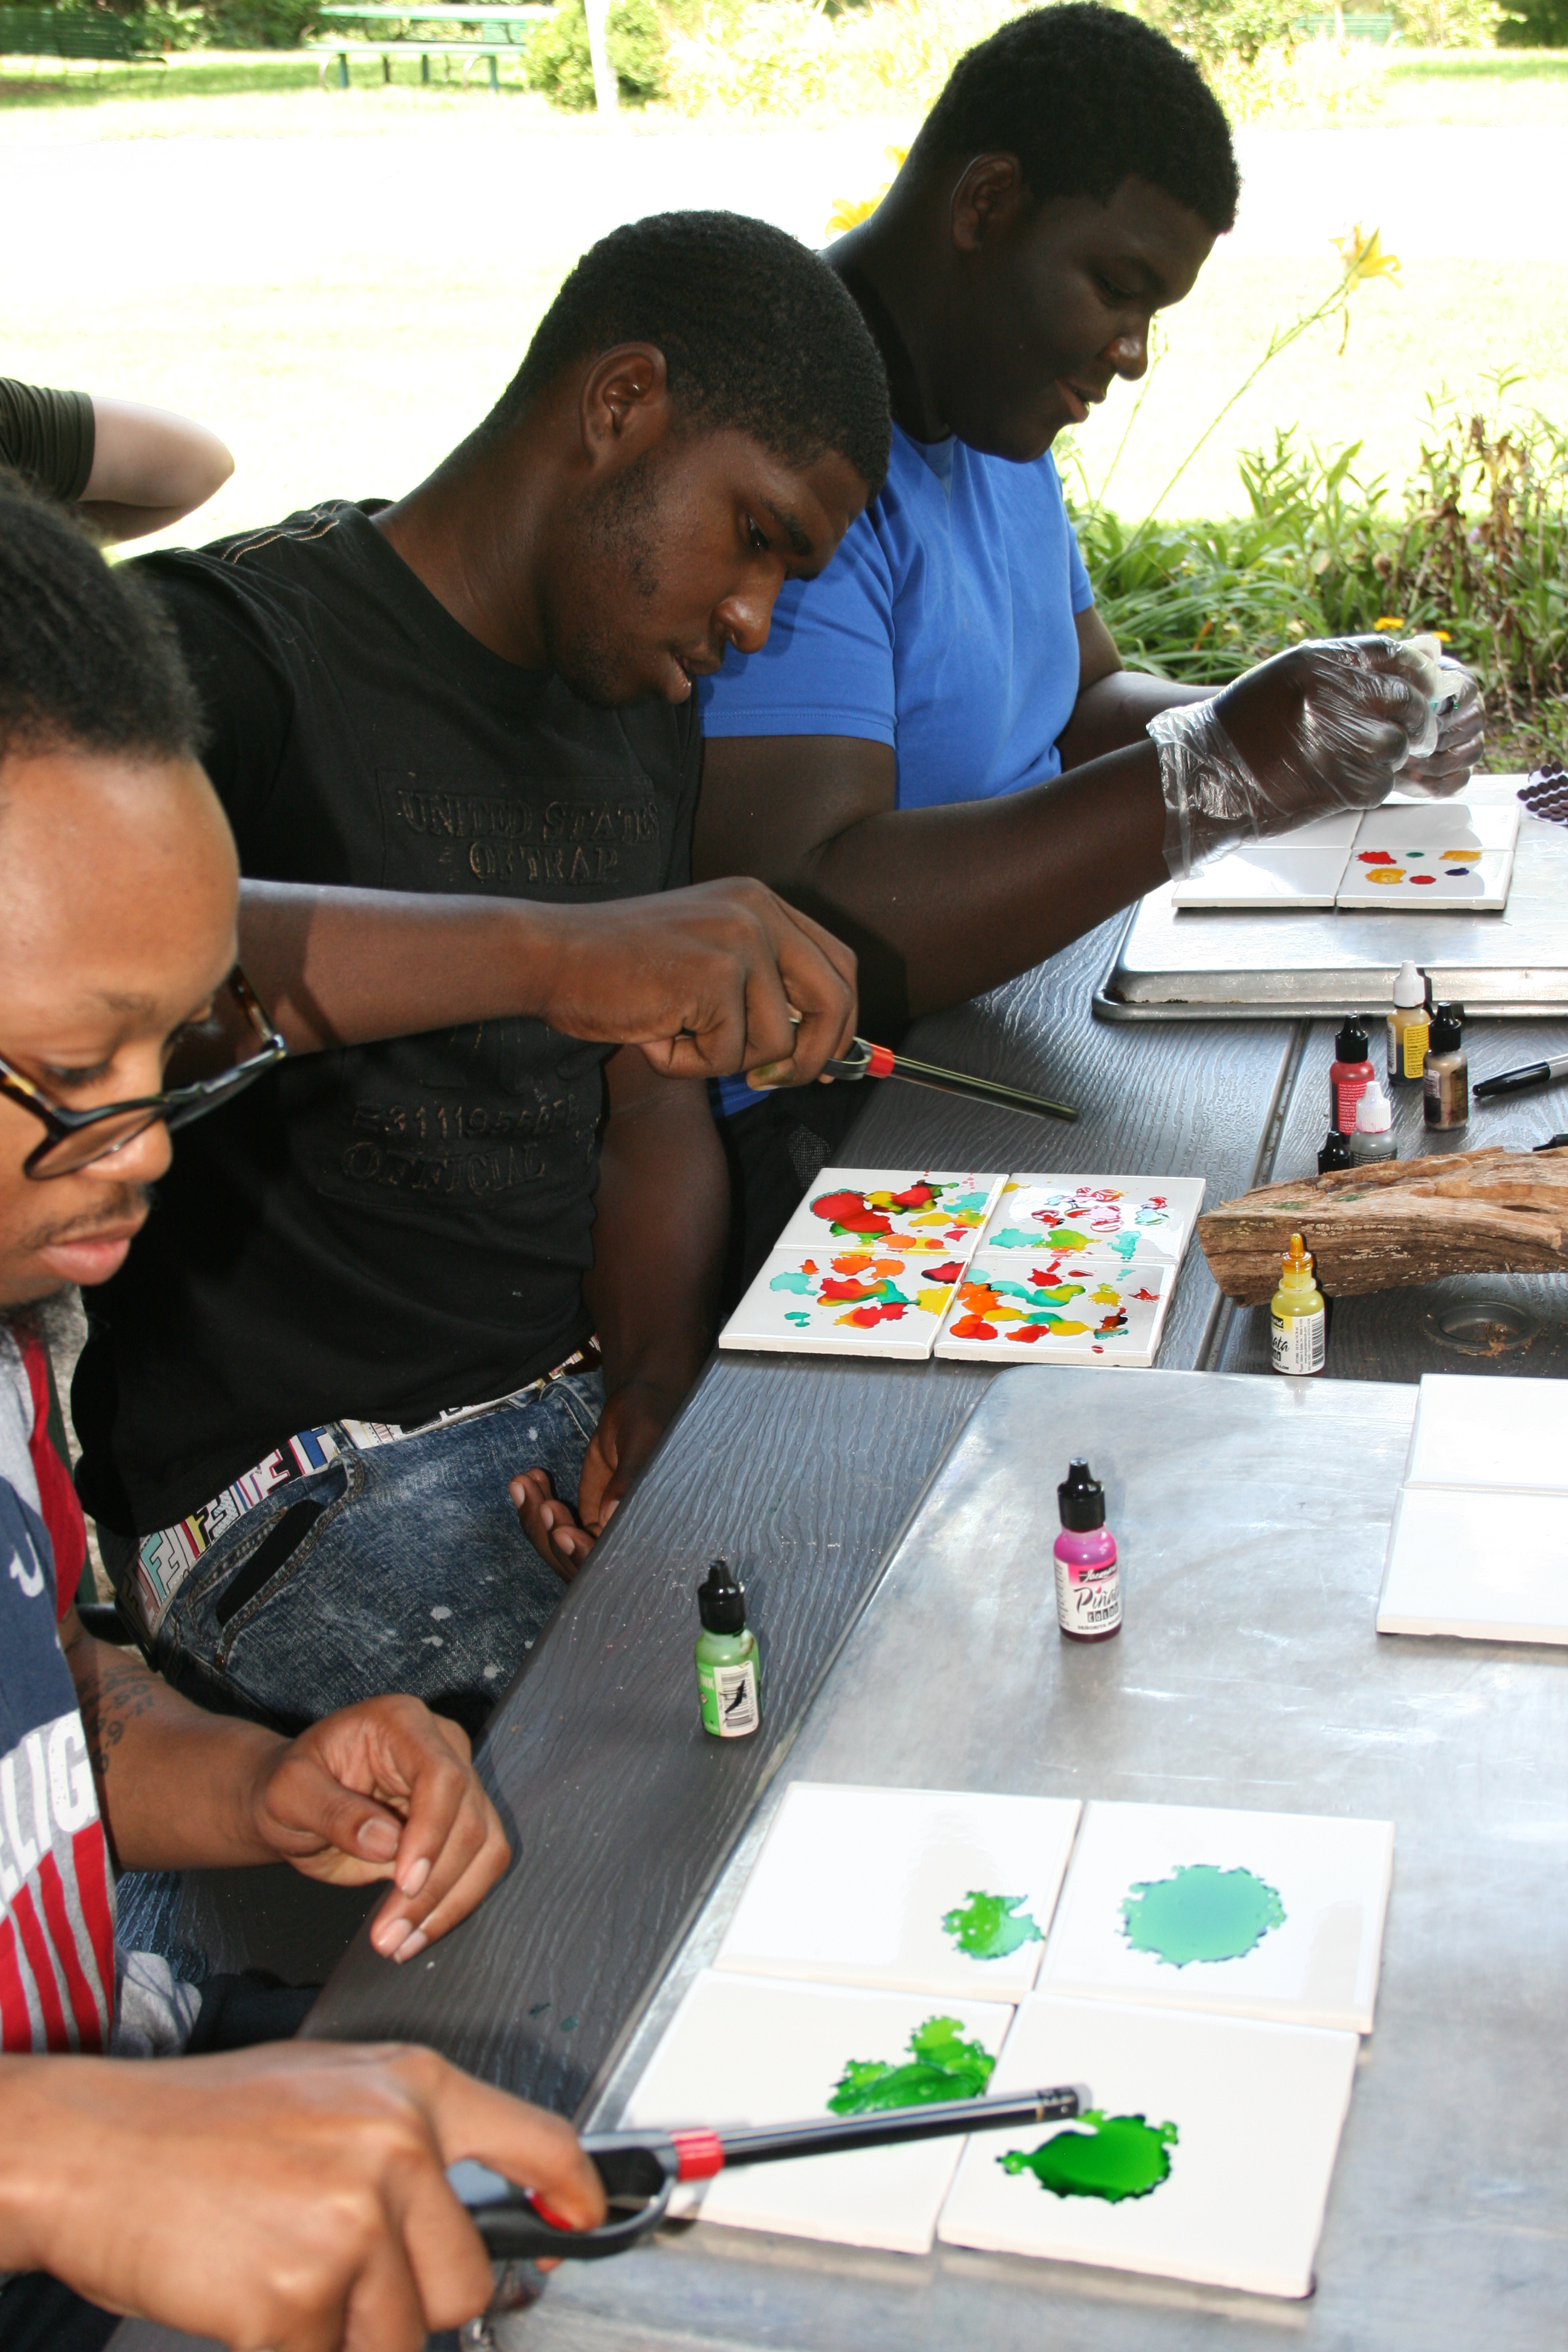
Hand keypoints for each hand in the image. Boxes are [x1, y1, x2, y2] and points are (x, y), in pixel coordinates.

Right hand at [6, 2040, 603, 2351]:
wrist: (100, 2146)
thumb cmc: (206, 2122)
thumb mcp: (333, 2089)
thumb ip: (412, 2138)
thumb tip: (490, 2202)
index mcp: (411, 2088)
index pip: (536, 2141)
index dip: (576, 2191)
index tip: (588, 2217)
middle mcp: (396, 2145)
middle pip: (465, 2280)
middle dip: (410, 2299)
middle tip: (339, 2270)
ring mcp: (350, 2221)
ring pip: (400, 2335)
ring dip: (345, 2328)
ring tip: (282, 2265)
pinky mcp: (298, 2296)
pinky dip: (290, 2348)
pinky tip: (250, 2293)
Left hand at [245, 1697, 509, 1963]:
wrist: (297, 1802)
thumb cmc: (289, 1787)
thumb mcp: (289, 1794)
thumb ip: (333, 1811)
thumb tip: (387, 1843)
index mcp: (401, 1723)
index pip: (441, 1774)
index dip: (431, 1831)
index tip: (404, 1884)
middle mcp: (442, 1746)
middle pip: (469, 1818)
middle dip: (433, 1886)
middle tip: (388, 1937)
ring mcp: (459, 1784)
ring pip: (485, 1847)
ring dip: (448, 1904)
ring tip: (399, 1944)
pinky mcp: (462, 1822)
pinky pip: (478, 1867)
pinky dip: (452, 1907)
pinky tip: (414, 1935)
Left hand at [509, 1378, 671, 1577]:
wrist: (637, 1406)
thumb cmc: (650, 1420)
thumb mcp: (642, 1444)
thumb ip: (628, 1480)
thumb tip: (610, 1514)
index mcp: (649, 1533)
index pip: (613, 1561)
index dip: (584, 1555)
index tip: (563, 1534)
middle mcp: (624, 1541)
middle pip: (577, 1562)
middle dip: (551, 1535)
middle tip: (542, 1503)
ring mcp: (601, 1534)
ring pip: (559, 1544)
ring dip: (536, 1518)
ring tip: (525, 1482)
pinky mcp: (585, 1520)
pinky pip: (552, 1523)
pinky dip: (535, 1503)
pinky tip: (529, 1478)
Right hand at [539, 878, 856, 1085]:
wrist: (550, 956)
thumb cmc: (618, 970)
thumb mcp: (704, 966)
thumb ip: (759, 995)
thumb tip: (819, 1058)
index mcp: (759, 901)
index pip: (838, 964)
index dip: (841, 1022)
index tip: (824, 1063)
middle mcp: (758, 911)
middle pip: (835, 998)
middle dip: (814, 1057)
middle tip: (769, 1081)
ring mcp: (740, 938)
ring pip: (778, 1040)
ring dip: (724, 1060)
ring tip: (674, 1036)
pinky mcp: (715, 974)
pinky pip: (730, 1053)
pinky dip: (690, 1064)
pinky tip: (654, 1033)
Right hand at [1151, 635, 1436, 876]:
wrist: (1203, 776)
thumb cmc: (1241, 727)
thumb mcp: (1285, 678)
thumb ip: (1338, 672)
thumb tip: (1402, 670)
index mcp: (1320, 662)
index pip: (1393, 654)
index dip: (1414, 672)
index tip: (1419, 685)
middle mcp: (1334, 696)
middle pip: (1405, 700)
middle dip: (1413, 718)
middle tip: (1409, 731)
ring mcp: (1340, 741)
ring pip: (1397, 745)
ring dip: (1389, 755)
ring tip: (1362, 759)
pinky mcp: (1341, 784)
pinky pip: (1381, 782)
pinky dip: (1370, 785)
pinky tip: (1343, 782)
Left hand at [1397, 657, 1484, 797]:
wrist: (1373, 736)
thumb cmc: (1386, 703)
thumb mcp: (1391, 677)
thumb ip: (1410, 660)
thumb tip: (1430, 646)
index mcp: (1460, 685)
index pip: (1467, 688)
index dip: (1443, 701)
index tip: (1419, 712)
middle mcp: (1471, 713)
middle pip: (1475, 722)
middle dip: (1438, 734)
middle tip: (1406, 741)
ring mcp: (1469, 743)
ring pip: (1472, 753)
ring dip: (1436, 760)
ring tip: (1404, 760)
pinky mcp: (1459, 773)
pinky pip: (1460, 781)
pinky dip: (1435, 783)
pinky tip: (1410, 777)